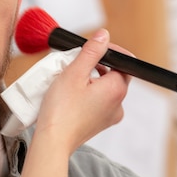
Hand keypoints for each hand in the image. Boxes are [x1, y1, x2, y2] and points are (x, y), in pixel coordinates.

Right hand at [12, 29, 130, 176]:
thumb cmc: (61, 110)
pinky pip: (98, 102)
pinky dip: (87, 95)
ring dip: (90, 80)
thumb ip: (91, 52)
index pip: (123, 62)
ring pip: (104, 88)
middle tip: (74, 65)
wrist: (52, 141)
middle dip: (96, 66)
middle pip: (113, 75)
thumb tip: (104, 35)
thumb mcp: (74, 73)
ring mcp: (110, 116)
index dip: (107, 52)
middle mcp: (119, 104)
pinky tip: (69, 96)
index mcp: (117, 89)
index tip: (89, 49)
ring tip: (68, 81)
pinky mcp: (99, 124)